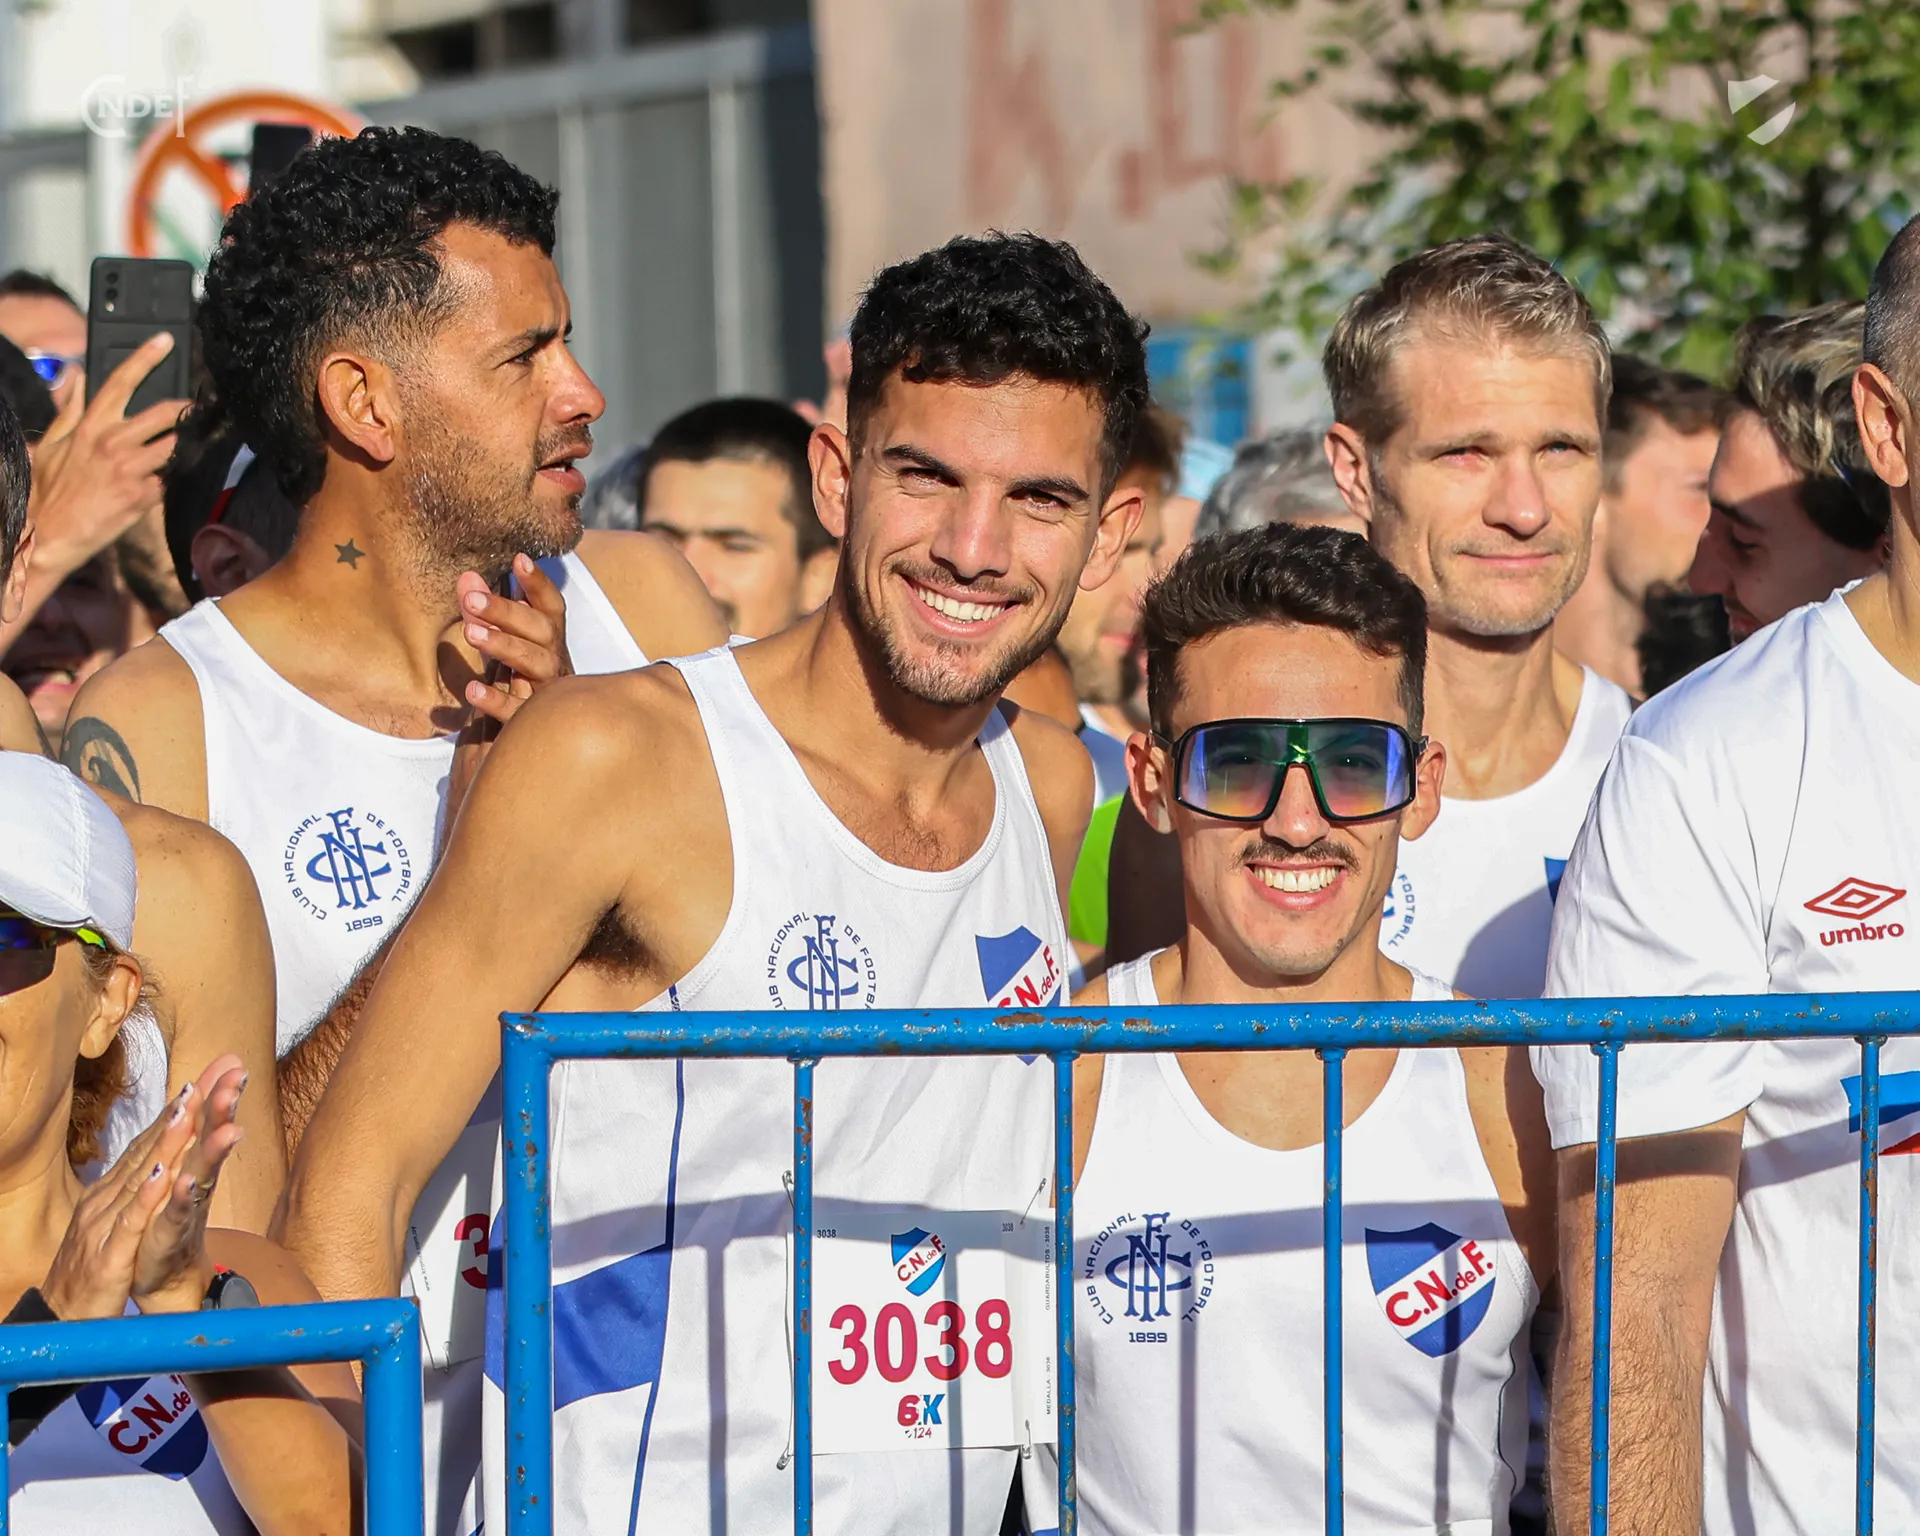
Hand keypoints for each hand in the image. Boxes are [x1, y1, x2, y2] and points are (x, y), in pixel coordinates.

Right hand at [26, 334, 186, 587]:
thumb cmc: (49, 490)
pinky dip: (177, 475)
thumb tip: (76, 376)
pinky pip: (172, 478)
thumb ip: (70, 409)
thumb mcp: (50, 444)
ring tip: (197, 439)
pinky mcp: (144, 496)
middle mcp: (112, 442)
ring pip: (175, 445)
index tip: (165, 341)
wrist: (49, 535)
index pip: (120, 381)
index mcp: (90, 426)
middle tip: (198, 406)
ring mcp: (131, 469)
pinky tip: (179, 475)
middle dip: (184, 408)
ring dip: (188, 441)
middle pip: (163, 412)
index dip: (144, 357)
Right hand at [38, 1056, 241, 1320]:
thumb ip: (140, 1188)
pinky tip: (169, 1175)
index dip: (182, 1108)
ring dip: (168, 1141)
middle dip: (183, 1110)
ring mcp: (111, 1223)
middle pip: (152, 1148)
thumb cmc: (103, 1266)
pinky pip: (133, 1223)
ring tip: (192, 1107)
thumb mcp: (126, 1220)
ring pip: (144, 1176)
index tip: (211, 1074)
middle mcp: (112, 1198)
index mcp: (118, 1190)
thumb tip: (162, 1156)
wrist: (68, 1320)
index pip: (153, 1141)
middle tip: (211, 1075)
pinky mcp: (111, 1255)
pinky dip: (149, 1197)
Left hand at [457, 553, 572, 728]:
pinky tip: (472, 690)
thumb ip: (484, 611)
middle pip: (541, 630)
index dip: (538, 583)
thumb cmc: (518, 676)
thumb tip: (467, 576)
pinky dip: (496, 699)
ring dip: (505, 645)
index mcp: (550, 638)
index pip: (550, 606)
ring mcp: (547, 690)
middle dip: (508, 612)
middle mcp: (554, 660)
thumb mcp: (502, 640)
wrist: (542, 733)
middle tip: (472, 599)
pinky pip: (517, 709)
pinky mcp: (532, 720)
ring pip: (535, 663)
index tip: (519, 559)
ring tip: (471, 633)